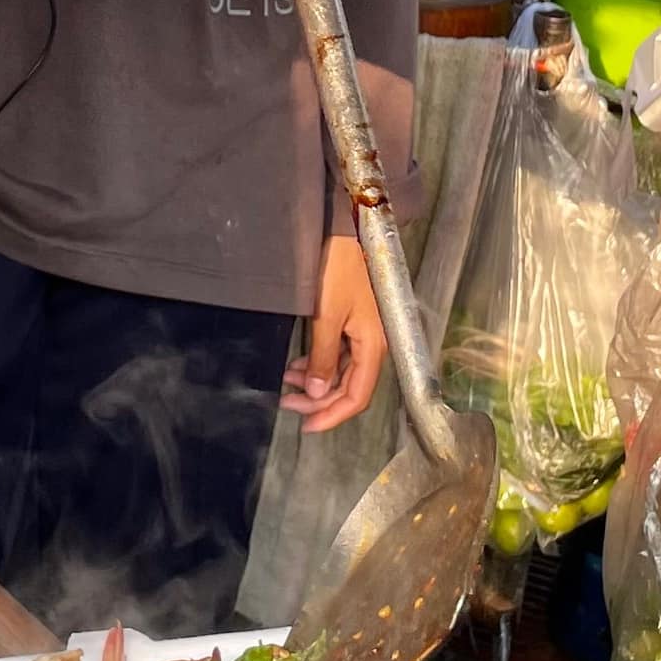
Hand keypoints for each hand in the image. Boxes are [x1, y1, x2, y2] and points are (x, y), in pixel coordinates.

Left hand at [282, 234, 386, 432]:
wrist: (345, 233)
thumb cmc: (338, 271)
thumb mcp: (326, 316)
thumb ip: (324, 357)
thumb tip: (320, 395)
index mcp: (373, 347)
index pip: (357, 397)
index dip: (333, 416)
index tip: (306, 427)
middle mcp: (373, 345)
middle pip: (349, 388)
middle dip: (319, 402)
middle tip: (287, 405)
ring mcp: (363, 334)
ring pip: (341, 373)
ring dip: (316, 383)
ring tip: (287, 384)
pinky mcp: (352, 323)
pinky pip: (337, 355)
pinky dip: (318, 364)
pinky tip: (298, 366)